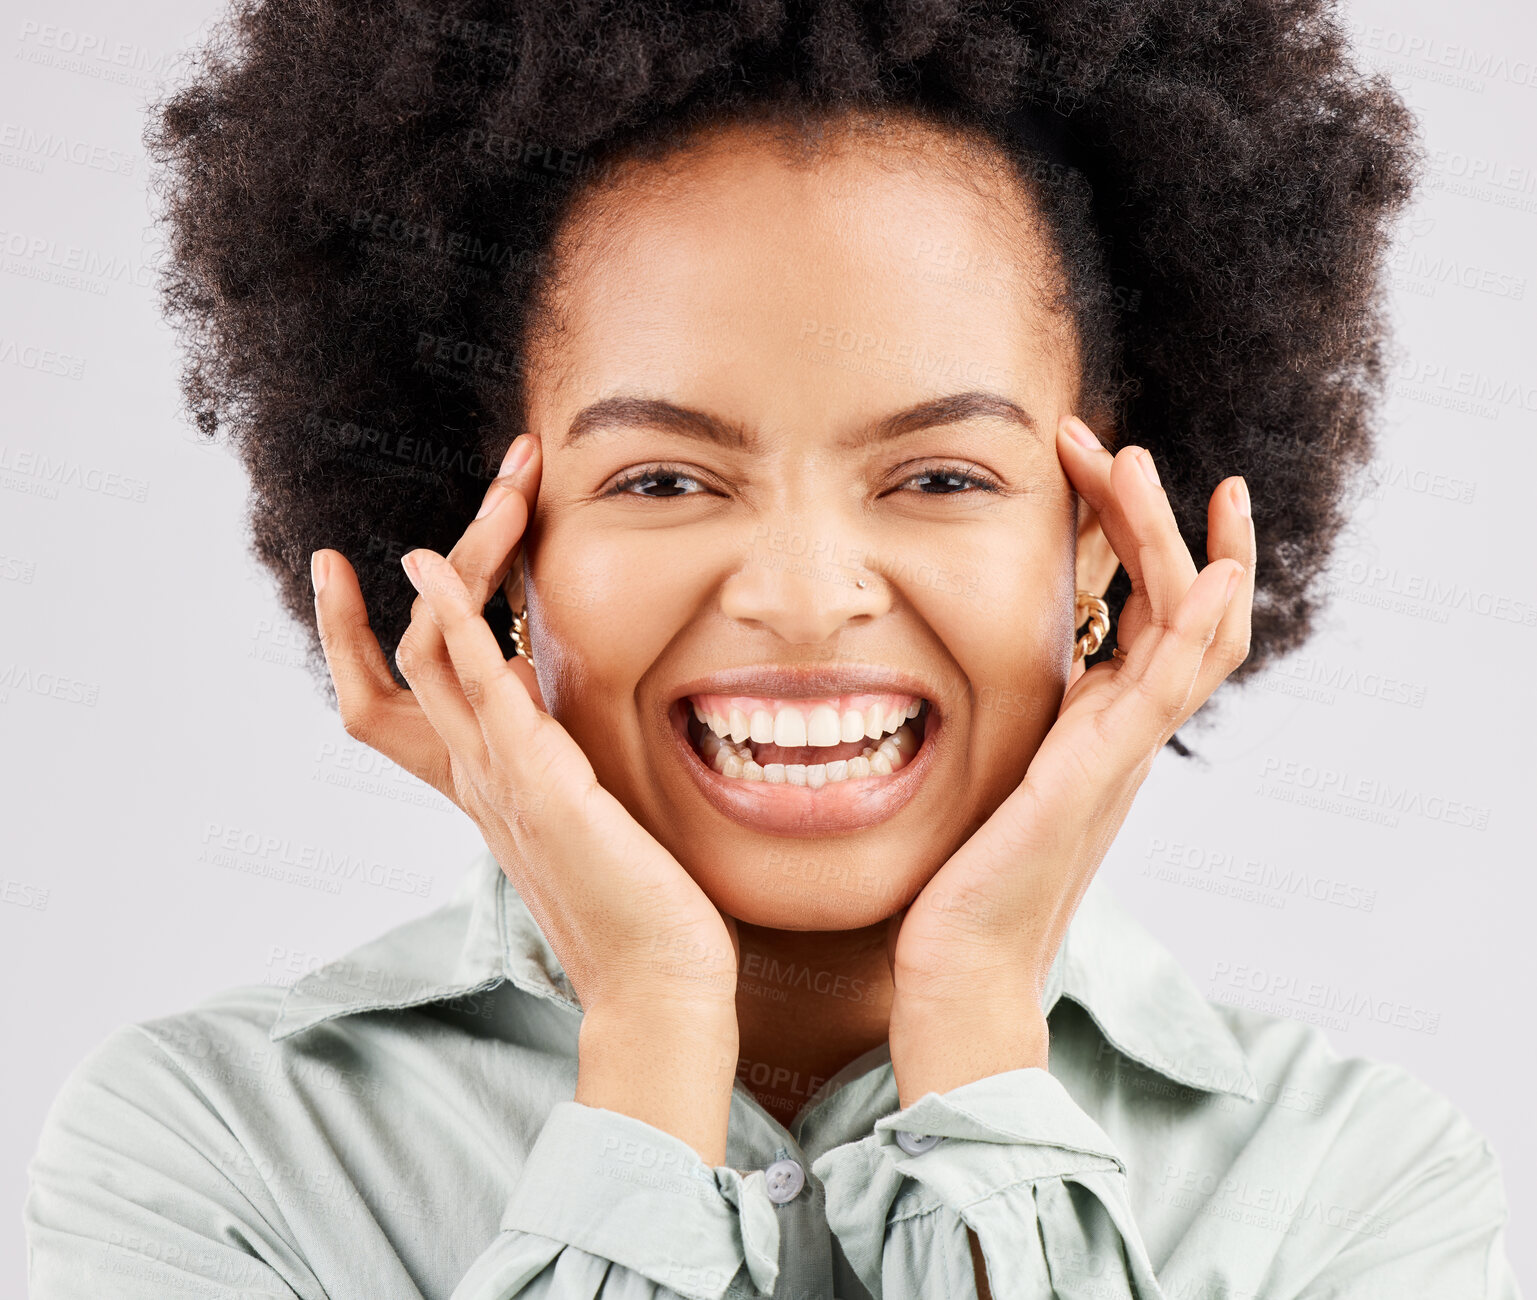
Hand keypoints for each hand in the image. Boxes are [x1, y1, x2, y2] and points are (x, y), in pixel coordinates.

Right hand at [310, 435, 740, 1160]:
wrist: (658, 981)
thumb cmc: (638, 903)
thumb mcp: (589, 815)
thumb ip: (562, 761)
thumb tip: (563, 704)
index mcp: (488, 783)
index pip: (397, 697)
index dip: (364, 635)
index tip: (373, 565)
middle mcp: (478, 778)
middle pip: (410, 657)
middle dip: (421, 576)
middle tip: (460, 503)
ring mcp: (501, 783)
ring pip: (436, 656)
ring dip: (455, 570)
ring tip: (485, 500)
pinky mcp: (541, 790)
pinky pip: (483, 693)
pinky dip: (458, 626)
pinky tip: (444, 570)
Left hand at [883, 414, 1255, 1106]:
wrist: (957, 965)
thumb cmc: (959, 879)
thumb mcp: (987, 772)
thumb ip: (1002, 719)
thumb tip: (972, 665)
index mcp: (1097, 727)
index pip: (1149, 614)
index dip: (1144, 539)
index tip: (1114, 470)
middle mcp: (1123, 733)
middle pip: (1181, 604)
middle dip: (1153, 517)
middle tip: (1115, 443)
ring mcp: (1122, 752)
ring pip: (1187, 626)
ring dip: (1170, 539)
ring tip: (1139, 464)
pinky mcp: (1098, 772)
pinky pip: (1171, 684)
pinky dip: (1200, 621)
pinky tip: (1210, 567)